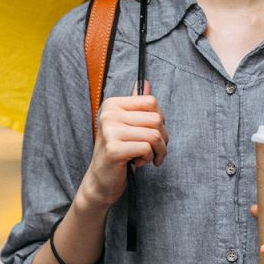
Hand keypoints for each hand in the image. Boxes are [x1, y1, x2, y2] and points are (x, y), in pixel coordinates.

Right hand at [78, 80, 167, 209]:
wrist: (101, 181)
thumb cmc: (118, 152)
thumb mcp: (127, 126)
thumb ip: (136, 105)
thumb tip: (146, 83)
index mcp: (112, 104)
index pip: (151, 102)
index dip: (159, 120)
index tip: (154, 134)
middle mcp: (109, 114)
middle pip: (156, 119)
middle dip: (162, 138)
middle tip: (154, 150)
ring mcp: (109, 131)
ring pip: (154, 135)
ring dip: (158, 150)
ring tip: (148, 157)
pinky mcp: (114, 149)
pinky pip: (147, 148)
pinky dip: (148, 158)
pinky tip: (137, 163)